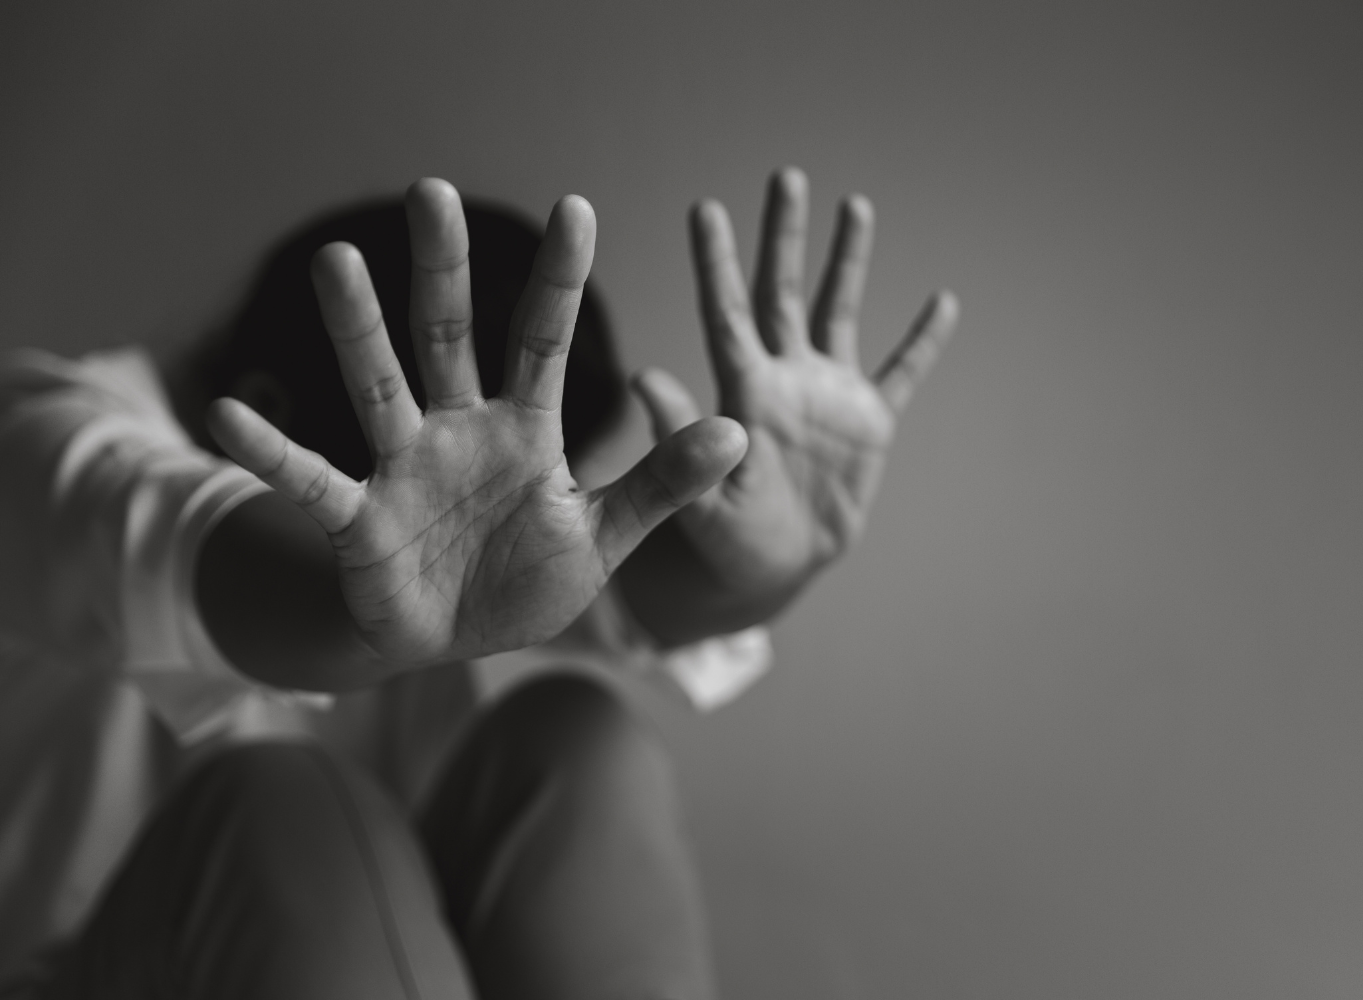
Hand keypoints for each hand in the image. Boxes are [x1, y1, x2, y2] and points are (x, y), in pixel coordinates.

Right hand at [208, 179, 747, 664]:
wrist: (458, 641)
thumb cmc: (528, 578)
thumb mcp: (605, 534)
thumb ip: (661, 484)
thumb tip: (738, 430)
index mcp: (526, 430)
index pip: (546, 341)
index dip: (562, 279)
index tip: (577, 207)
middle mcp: (460, 430)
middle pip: (451, 336)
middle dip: (445, 269)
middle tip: (434, 191)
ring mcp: (404, 467)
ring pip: (379, 386)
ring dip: (358, 330)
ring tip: (337, 261)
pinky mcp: (359, 517)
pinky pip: (311, 479)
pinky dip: (272, 450)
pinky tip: (227, 412)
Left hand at [619, 168, 958, 644]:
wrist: (771, 567)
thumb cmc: (726, 540)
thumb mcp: (700, 498)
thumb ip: (678, 441)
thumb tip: (642, 379)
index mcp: (743, 394)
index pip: (727, 314)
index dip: (717, 262)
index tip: (704, 207)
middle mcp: (783, 378)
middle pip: (781, 293)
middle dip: (784, 236)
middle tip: (785, 176)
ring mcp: (827, 394)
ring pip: (837, 313)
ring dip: (847, 262)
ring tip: (854, 205)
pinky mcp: (869, 422)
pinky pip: (901, 372)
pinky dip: (923, 340)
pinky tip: (944, 302)